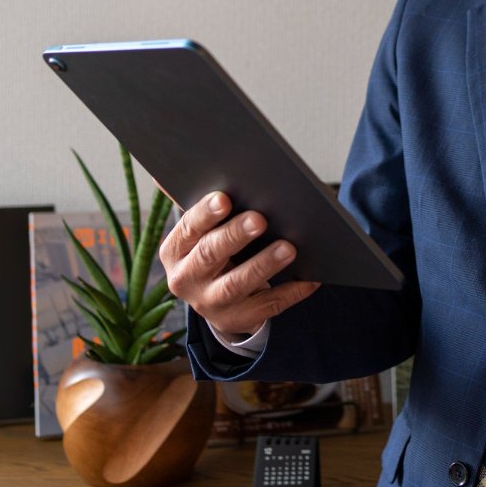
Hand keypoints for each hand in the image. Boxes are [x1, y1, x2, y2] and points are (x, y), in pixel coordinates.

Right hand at [159, 191, 320, 337]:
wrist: (215, 300)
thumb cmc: (213, 250)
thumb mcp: (200, 232)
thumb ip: (201, 207)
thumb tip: (176, 167)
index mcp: (175, 251)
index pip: (188, 229)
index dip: (206, 214)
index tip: (224, 198)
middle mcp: (186, 279)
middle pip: (210, 255)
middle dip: (235, 236)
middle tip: (260, 219)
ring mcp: (211, 303)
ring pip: (237, 284)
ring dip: (263, 265)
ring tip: (288, 247)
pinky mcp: (238, 319)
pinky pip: (268, 305)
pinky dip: (291, 291)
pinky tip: (311, 277)